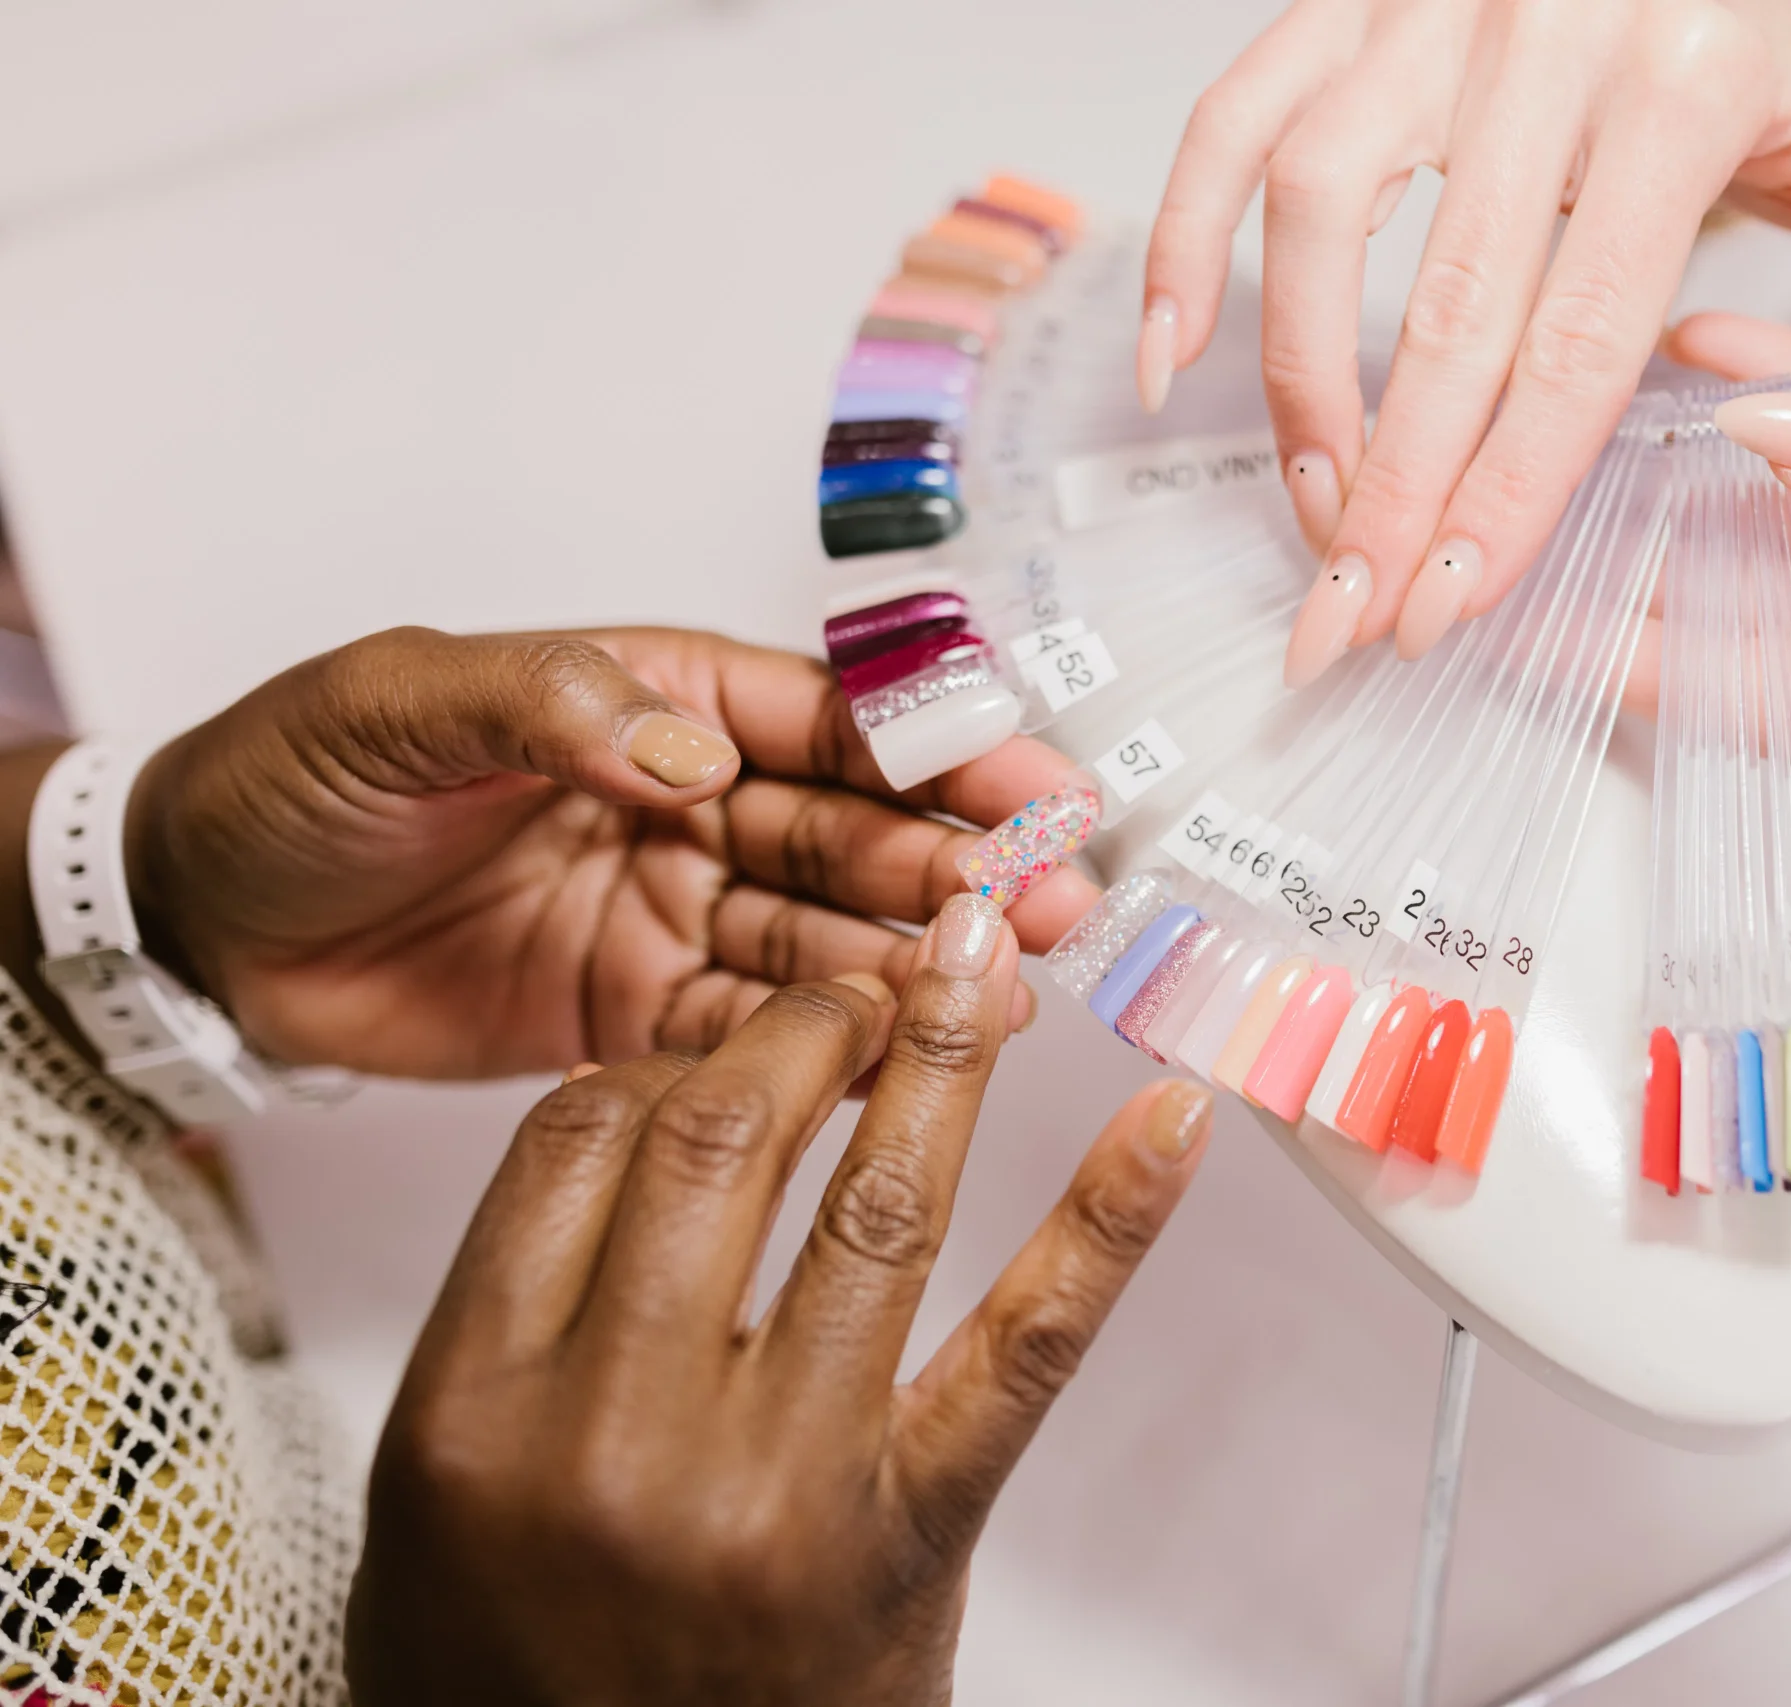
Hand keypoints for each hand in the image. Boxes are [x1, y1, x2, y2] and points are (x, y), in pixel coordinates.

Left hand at [126, 626, 1098, 1077]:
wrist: (199, 923)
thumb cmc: (293, 777)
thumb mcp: (404, 703)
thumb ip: (553, 706)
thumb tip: (693, 757)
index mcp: (656, 699)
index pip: (826, 719)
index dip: (938, 749)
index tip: (1033, 785)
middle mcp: (689, 803)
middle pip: (854, 835)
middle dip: (959, 868)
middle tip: (1054, 908)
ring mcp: (674, 914)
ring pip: (825, 939)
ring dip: (917, 964)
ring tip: (1008, 993)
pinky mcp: (640, 1018)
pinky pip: (756, 1036)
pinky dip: (830, 1052)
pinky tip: (909, 1063)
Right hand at [346, 893, 1214, 1704]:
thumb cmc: (529, 1685)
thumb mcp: (437, 1510)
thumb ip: (510, 1322)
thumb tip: (614, 1120)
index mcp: (476, 1414)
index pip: (575, 1141)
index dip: (660, 1058)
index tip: (718, 1045)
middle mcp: (620, 1437)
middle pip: (721, 1137)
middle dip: (803, 1030)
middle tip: (858, 991)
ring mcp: (778, 1484)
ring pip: (876, 1204)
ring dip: (938, 1057)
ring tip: (972, 967)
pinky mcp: (914, 1533)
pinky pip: (1024, 1346)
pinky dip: (1110, 1219)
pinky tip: (1169, 1123)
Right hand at [1142, 0, 1790, 686]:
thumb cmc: (1752, 17)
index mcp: (1681, 78)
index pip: (1583, 332)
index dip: (1511, 487)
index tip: (1455, 609)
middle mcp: (1539, 33)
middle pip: (1443, 303)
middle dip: (1391, 488)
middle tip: (1352, 620)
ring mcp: (1422, 10)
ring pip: (1316, 211)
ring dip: (1296, 384)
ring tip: (1311, 518)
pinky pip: (1231, 119)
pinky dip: (1178, 241)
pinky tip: (1170, 366)